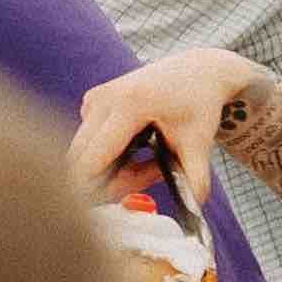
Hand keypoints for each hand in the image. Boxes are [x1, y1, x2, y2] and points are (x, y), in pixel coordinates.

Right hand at [71, 49, 260, 210]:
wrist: (198, 71)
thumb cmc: (199, 106)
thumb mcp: (200, 143)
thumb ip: (195, 178)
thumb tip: (192, 210)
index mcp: (129, 105)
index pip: (93, 159)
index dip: (94, 189)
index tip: (106, 208)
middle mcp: (104, 98)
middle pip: (81, 159)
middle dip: (105, 181)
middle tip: (142, 181)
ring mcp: (94, 98)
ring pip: (82, 152)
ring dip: (106, 169)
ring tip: (146, 164)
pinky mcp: (91, 101)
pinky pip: (87, 141)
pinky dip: (105, 155)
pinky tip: (135, 149)